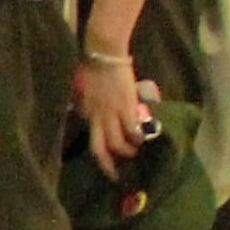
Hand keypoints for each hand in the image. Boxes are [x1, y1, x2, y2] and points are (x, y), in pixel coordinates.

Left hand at [77, 49, 159, 171]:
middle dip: (107, 165)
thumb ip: (88, 103)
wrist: (103, 53)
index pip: (90, 138)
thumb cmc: (92, 67)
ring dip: (127, 152)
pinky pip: (132, 129)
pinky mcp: (127, 106)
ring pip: (118, 142)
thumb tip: (90, 111)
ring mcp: (111, 113)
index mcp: (86, 112)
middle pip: (100, 148)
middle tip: (116, 176)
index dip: (98, 154)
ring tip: (135, 153)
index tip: (105, 163)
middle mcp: (96, 117)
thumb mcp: (85, 90)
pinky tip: (145, 140)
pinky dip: (138, 137)